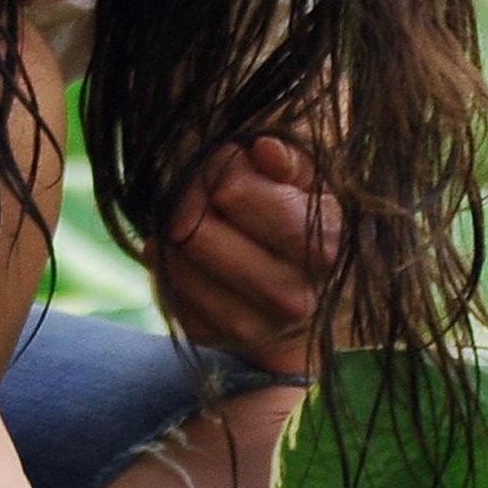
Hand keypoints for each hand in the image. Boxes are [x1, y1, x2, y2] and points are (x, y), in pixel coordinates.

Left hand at [153, 136, 341, 375]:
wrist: (310, 301)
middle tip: (201, 190)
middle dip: (190, 198)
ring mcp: (251, 326)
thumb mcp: (313, 183)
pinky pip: (166, 288)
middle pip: (193, 229)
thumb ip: (293, 161)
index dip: (220, 167)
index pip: (233, 192)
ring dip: (174, 232)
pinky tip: (190, 254)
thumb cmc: (306, 223)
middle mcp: (290, 297)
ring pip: (175, 260)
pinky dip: (168, 264)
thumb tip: (265, 150)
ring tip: (196, 221)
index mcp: (321, 247)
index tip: (227, 161)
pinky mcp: (213, 337)